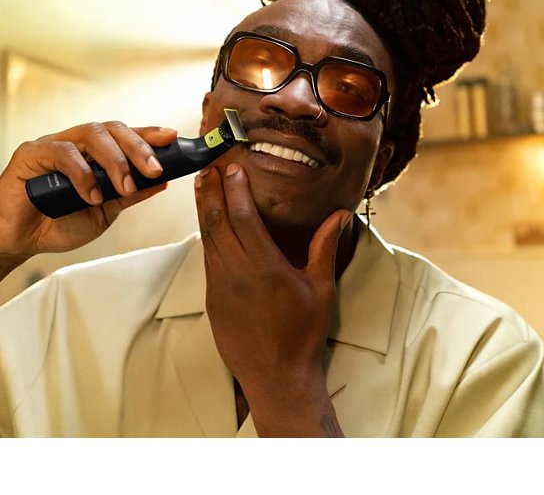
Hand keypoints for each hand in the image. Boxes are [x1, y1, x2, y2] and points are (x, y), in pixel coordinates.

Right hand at [0, 121, 176, 269]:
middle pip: (113, 129)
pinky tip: (91, 195)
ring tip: (125, 186)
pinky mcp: (32, 154)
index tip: (172, 137)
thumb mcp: (105, 210)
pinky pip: (63, 153)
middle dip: (138, 147)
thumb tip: (161, 182)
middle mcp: (78, 144)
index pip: (126, 135)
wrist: (21, 240)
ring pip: (92, 134)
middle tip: (154, 169)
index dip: (149, 134)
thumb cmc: (58, 222)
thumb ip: (130, 194)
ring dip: (115, 160)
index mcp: (96, 154)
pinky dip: (82, 174)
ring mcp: (55, 145)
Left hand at [195, 162, 350, 435]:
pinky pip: (207, 261)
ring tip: (202, 187)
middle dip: (212, 192)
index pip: (243, 217)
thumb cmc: (304, 332)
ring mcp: (220, 288)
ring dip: (204, 211)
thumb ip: (326, 247)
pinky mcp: (212, 301)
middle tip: (207, 168)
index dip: (236, 190)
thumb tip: (340, 214)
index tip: (232, 168)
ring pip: (207, 240)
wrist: (277, 376)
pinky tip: (208, 226)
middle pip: (218, 223)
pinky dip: (206, 237)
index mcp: (266, 267)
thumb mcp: (321, 288)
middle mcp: (237, 273)